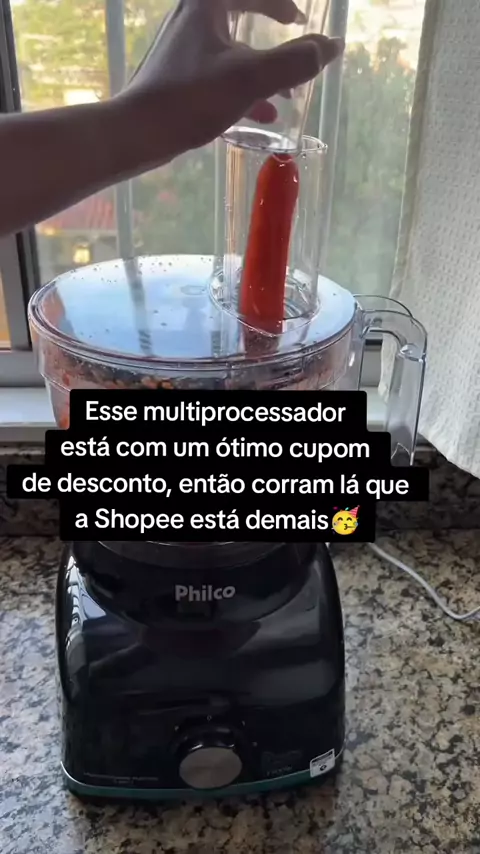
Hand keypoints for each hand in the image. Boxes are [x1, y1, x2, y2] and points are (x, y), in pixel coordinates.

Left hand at [121, 0, 343, 155]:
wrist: (136, 132)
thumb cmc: (191, 99)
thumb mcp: (250, 78)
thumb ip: (295, 61)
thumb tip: (333, 47)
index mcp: (207, 3)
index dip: (281, 5)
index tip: (300, 19)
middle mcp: (192, 17)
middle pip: (241, 15)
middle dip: (274, 39)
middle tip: (296, 52)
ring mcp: (182, 49)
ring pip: (232, 51)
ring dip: (263, 71)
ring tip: (286, 96)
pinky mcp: (177, 77)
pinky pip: (219, 75)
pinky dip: (243, 90)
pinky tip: (263, 116)